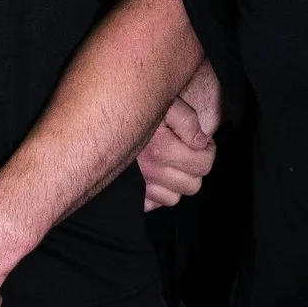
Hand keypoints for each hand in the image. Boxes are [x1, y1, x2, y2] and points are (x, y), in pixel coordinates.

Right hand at [137, 61, 221, 210]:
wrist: (99, 114)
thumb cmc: (132, 105)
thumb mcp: (165, 101)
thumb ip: (187, 120)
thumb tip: (200, 142)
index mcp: (161, 149)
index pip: (203, 164)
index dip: (208, 151)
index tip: (201, 141)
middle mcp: (149, 172)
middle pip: (192, 185)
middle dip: (196, 168)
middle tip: (189, 151)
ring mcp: (138, 185)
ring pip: (173, 198)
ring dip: (177, 183)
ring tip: (173, 164)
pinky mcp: (127, 192)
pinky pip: (151, 205)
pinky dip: (157, 195)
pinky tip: (157, 177)